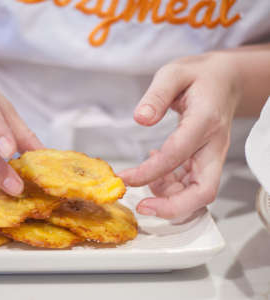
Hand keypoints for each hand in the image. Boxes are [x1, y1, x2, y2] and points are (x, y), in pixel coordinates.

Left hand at [118, 52, 241, 218]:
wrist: (225, 80)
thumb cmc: (199, 76)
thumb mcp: (173, 74)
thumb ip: (156, 95)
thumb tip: (141, 119)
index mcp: (205, 121)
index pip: (177, 155)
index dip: (149, 172)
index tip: (125, 178)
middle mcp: (213, 145)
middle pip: (203, 191)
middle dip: (172, 207)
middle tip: (142, 208)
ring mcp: (212, 156)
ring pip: (198, 194)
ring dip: (169, 199)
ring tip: (141, 182)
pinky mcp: (206, 161)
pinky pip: (192, 185)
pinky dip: (171, 188)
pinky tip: (154, 172)